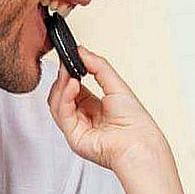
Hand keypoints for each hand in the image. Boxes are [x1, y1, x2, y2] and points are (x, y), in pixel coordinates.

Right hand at [48, 47, 166, 172]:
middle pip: (61, 95)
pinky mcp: (73, 136)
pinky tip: (72, 86)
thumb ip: (98, 65)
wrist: (138, 142)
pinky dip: (64, 97)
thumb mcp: (116, 84)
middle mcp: (84, 117)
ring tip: (71, 74)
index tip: (69, 58)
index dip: (69, 73)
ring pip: (57, 104)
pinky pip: (62, 113)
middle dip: (63, 78)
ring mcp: (78, 127)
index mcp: (95, 106)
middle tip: (67, 64)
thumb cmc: (135, 122)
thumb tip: (82, 51)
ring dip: (61, 86)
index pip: (73, 87)